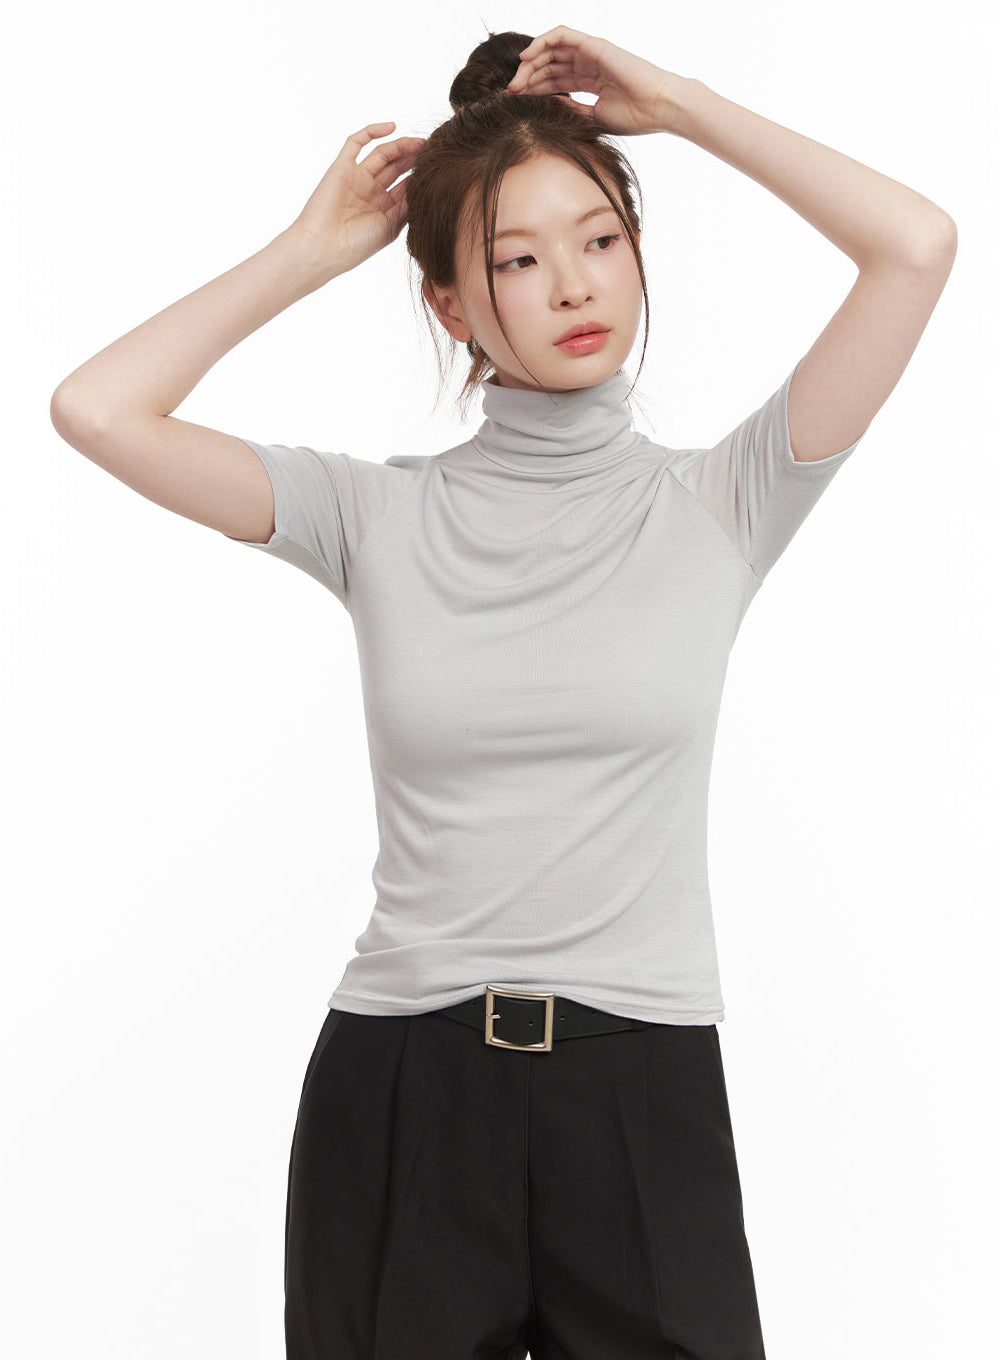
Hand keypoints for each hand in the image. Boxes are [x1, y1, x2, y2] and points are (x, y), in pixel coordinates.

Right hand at [290, 122, 426, 274]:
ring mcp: (356, 178)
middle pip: (396, 167)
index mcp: (384, 208)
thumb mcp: (390, 226)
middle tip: (432, 150)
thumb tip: (424, 185)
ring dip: (401, 146)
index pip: (406, 185)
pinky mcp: (342, 167)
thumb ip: (407, 205)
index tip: (439, 168)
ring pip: (382, 154)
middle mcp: (371, 191)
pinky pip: (356, 143)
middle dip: (414, 158)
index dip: (420, 175)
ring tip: (419, 143)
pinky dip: (372, 131)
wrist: (324, 248)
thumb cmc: (357, 245)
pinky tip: (392, 127)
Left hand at [503, 26, 678, 136]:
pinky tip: (526, 58)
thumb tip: (548, 108)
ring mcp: (591, 53)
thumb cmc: (635, 117)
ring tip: (516, 81)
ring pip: (552, 50)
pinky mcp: (594, 45)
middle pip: (549, 65)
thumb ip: (572, 111)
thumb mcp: (594, 119)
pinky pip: (562, 36)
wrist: (658, 107)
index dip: (533, 89)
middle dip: (527, 77)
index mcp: (590, 82)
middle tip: (510, 93)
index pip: (554, 81)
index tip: (516, 102)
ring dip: (530, 63)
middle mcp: (588, 64)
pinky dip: (542, 42)